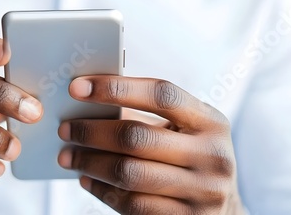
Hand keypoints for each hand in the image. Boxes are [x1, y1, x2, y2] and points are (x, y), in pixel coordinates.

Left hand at [58, 76, 244, 213]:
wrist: (225, 210)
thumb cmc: (193, 158)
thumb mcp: (186, 131)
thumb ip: (148, 116)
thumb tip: (90, 105)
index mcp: (211, 122)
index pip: (160, 95)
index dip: (115, 88)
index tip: (77, 88)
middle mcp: (212, 156)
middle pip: (136, 137)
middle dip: (91, 131)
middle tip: (65, 128)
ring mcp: (202, 192)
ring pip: (128, 173)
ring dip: (89, 162)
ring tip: (68, 155)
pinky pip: (131, 204)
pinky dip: (101, 189)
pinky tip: (86, 179)